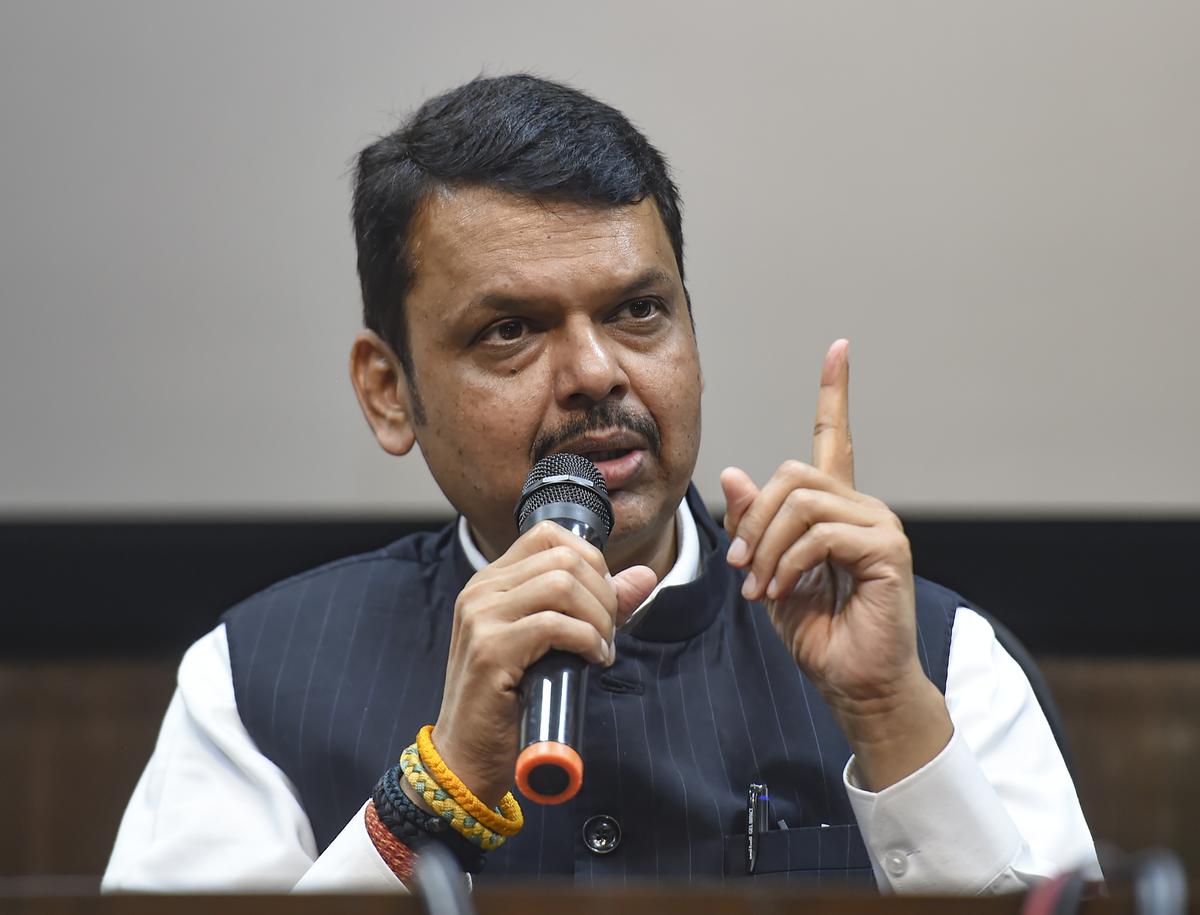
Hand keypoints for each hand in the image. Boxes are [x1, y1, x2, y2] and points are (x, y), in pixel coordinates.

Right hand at [427, 522, 656, 807]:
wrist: (467, 756)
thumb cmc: (510, 702)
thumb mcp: (554, 644)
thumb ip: (596, 605)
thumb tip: (645, 575)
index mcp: (491, 582)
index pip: (548, 535)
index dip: (590, 560)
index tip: (602, 601)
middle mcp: (481, 590)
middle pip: (564, 557)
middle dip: (603, 593)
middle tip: (608, 633)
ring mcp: (481, 617)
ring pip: (562, 584)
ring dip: (598, 617)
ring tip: (600, 648)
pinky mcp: (490, 649)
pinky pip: (555, 625)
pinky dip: (587, 640)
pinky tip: (591, 661)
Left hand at [720, 340, 951, 789]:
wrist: (855, 685)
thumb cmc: (818, 634)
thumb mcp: (767, 574)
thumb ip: (752, 526)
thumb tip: (734, 473)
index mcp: (837, 510)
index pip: (836, 438)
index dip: (835, 393)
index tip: (839, 349)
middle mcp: (863, 508)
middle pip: (793, 475)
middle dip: (754, 520)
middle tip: (740, 570)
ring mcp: (880, 526)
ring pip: (801, 502)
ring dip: (765, 548)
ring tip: (759, 589)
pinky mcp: (888, 549)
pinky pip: (819, 534)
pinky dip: (787, 564)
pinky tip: (782, 592)